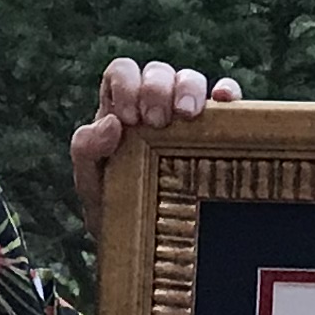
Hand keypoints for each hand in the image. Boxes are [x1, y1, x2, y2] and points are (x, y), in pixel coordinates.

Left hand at [69, 57, 241, 218]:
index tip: (128, 117)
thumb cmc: (115, 208)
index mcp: (120, 109)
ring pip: (191, 79)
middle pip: (158, 71)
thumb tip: (110, 123)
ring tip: (186, 116)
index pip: (122, 71)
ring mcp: (188, 115)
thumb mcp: (91, 183)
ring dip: (188, 88)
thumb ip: (86, 151)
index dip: (126, 84)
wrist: (148, 244)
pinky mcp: (218, 129)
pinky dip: (228, 93)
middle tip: (156, 121)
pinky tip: (225, 103)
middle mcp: (155, 104)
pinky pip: (228, 100)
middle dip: (156, 88)